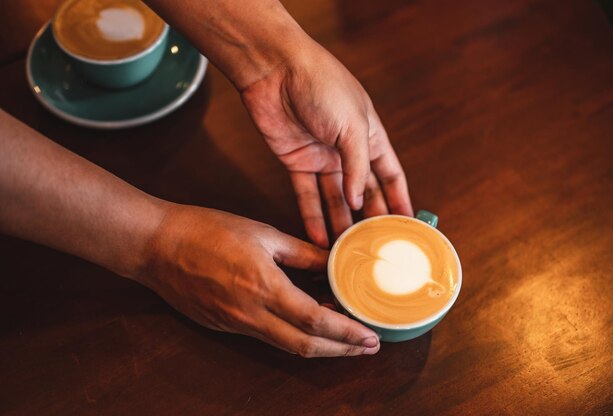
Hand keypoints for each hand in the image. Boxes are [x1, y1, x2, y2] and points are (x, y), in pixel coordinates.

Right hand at [140, 204, 379, 356]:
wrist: (157, 245)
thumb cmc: (207, 231)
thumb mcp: (262, 233)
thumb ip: (301, 252)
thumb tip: (331, 262)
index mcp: (264, 287)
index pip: (315, 321)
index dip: (346, 333)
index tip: (369, 336)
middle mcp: (251, 315)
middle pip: (305, 346)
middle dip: (341, 351)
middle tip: (367, 347)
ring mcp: (235, 325)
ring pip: (286, 346)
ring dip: (319, 346)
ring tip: (344, 338)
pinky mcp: (223, 326)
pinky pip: (266, 338)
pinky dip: (292, 336)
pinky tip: (305, 324)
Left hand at [242, 42, 413, 246]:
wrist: (275, 70)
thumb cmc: (321, 85)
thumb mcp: (351, 125)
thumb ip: (358, 166)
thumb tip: (359, 202)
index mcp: (369, 136)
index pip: (390, 175)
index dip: (399, 200)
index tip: (407, 227)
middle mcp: (347, 151)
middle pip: (363, 192)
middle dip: (369, 218)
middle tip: (376, 246)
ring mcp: (321, 158)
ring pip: (334, 199)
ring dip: (340, 224)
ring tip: (346, 251)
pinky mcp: (296, 163)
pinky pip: (306, 196)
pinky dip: (312, 216)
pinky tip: (318, 238)